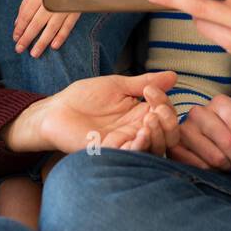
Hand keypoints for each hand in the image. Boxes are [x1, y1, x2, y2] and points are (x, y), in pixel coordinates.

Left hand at [0, 70, 179, 153]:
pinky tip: (139, 134)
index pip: (166, 115)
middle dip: (168, 122)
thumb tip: (174, 75)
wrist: (57, 109)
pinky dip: (139, 147)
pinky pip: (131, 155)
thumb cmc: (85, 97)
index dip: (165, 103)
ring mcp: (124, 144)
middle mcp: (137, 132)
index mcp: (140, 115)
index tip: (150, 90)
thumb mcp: (118, 85)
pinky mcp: (110, 153)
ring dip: (157, 135)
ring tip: (149, 120)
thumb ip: (144, 82)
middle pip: (167, 136)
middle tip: (156, 108)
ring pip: (154, 148)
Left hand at [13, 0, 80, 56]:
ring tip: (34, 54)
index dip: (20, 28)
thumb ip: (26, 4)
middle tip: (19, 49)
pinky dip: (61, 37)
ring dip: (42, 42)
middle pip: (36, 24)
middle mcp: (50, 2)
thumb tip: (17, 23)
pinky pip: (68, 26)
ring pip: (51, 29)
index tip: (15, 38)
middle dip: (26, 38)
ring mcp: (63, 7)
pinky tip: (54, 46)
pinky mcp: (75, 10)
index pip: (26, 15)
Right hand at [167, 94, 230, 172]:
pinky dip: (213, 173)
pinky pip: (199, 167)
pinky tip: (217, 169)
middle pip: (227, 141)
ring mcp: (183, 130)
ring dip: (229, 167)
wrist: (215, 147)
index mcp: (220, 103)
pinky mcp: (174, 149)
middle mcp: (198, 112)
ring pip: (215, 157)